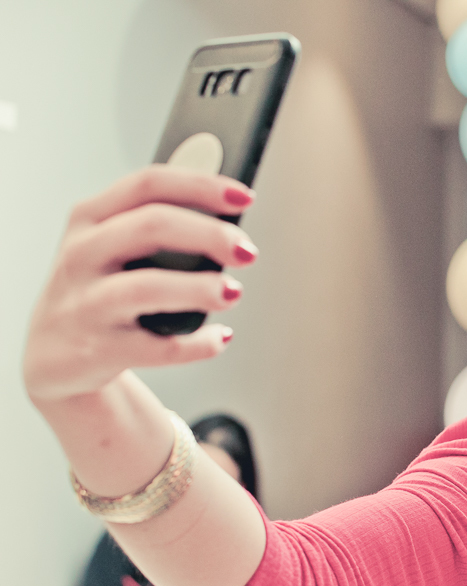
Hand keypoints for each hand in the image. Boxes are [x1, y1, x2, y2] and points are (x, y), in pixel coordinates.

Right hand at [23, 165, 255, 404]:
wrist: (54, 355)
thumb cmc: (100, 290)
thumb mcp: (111, 248)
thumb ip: (157, 229)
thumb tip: (230, 226)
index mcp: (90, 218)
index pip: (148, 184)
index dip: (201, 186)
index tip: (245, 196)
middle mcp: (82, 255)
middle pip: (151, 226)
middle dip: (209, 234)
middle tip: (248, 251)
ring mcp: (87, 303)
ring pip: (148, 287)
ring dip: (200, 288)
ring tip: (233, 292)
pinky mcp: (100, 350)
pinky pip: (158, 347)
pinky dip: (197, 344)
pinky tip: (219, 338)